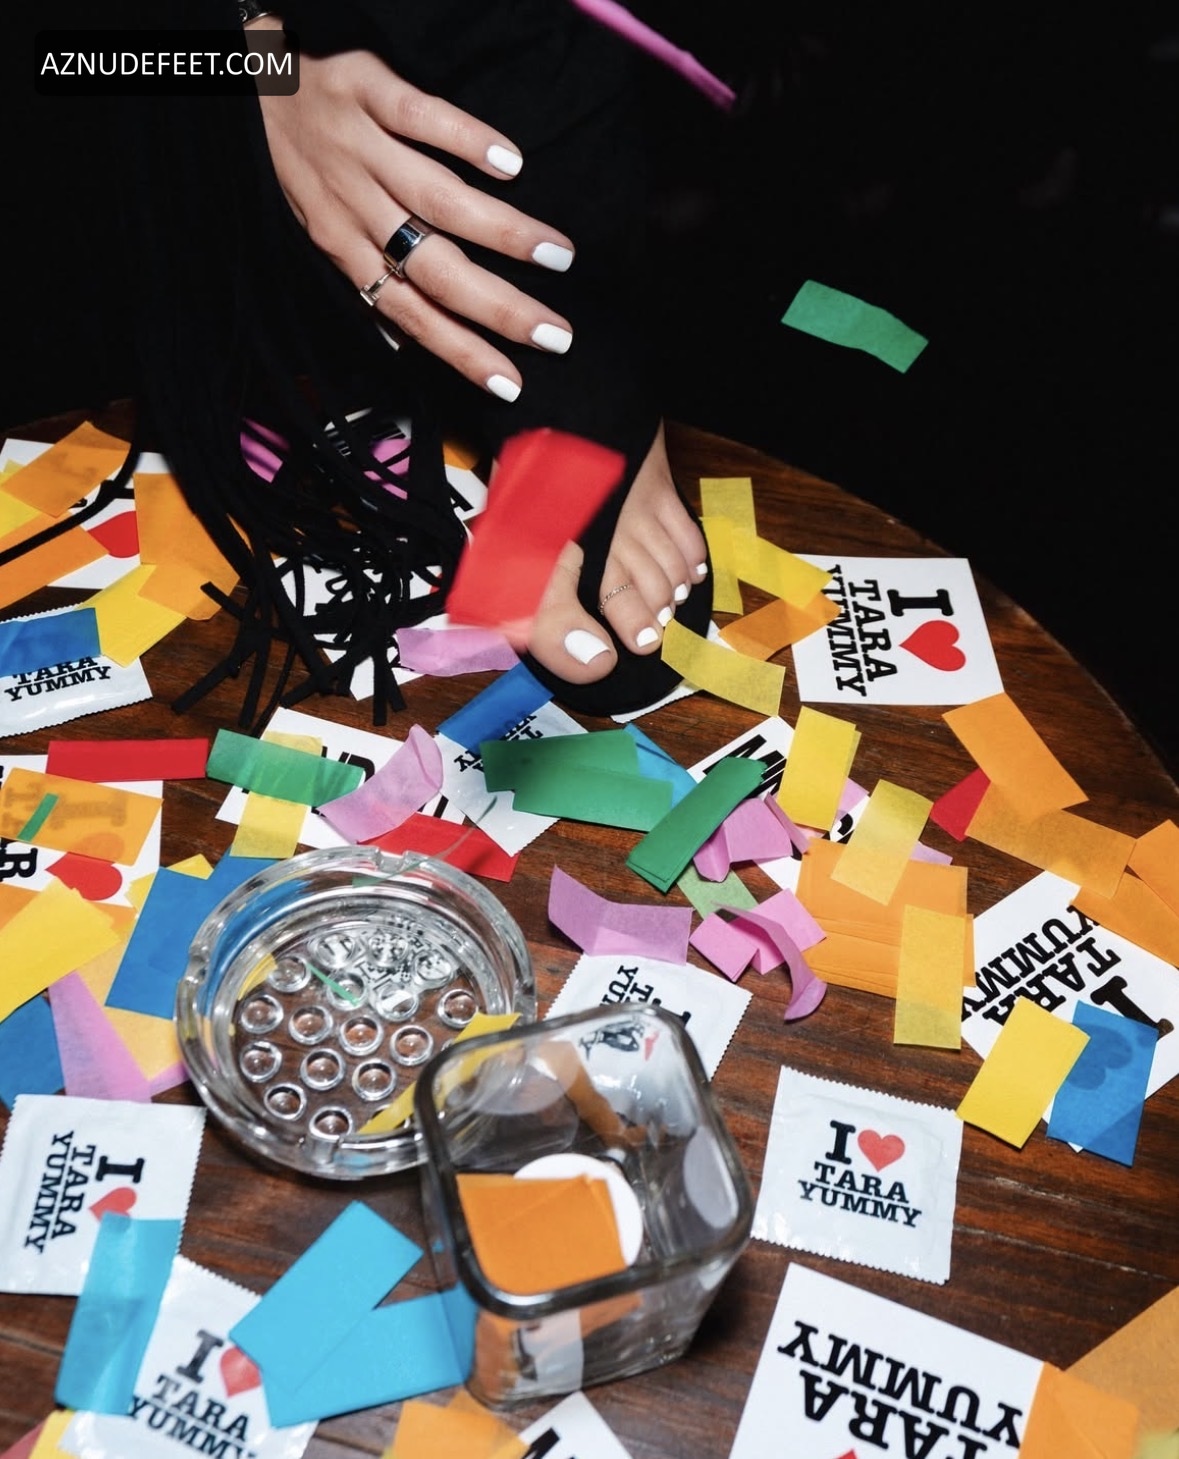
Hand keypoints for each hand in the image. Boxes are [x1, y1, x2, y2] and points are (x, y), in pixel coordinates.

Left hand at [252, 22, 575, 399]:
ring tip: (558, 254)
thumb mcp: (314, 230)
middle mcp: (355, 207)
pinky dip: (466, 139)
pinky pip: (418, 116)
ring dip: (503, 233)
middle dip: (500, 310)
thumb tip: (402, 341)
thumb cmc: (290, 159)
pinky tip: (512, 164)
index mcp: (344, 248)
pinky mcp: (365, 87)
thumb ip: (361, 281)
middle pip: (436, 271)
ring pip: (438, 201)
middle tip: (557, 335)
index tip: (513, 385)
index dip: (461, 353)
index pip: (411, 316)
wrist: (244, 76)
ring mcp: (361, 149)